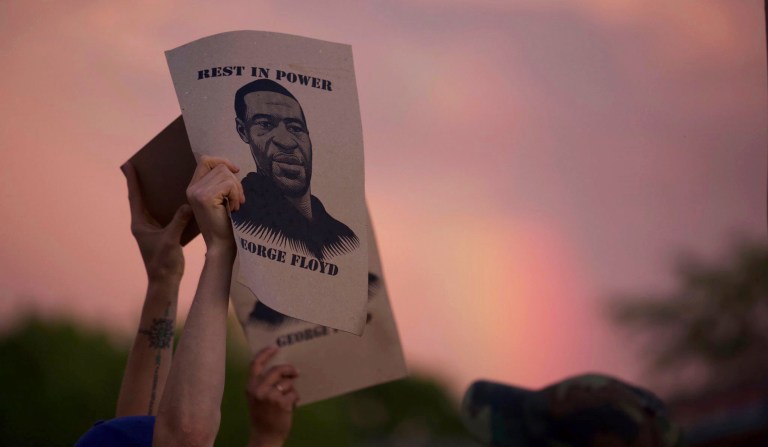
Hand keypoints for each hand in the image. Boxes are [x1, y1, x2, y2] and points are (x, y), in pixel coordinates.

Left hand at [122, 161, 192, 280]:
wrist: (164, 282)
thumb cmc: (163, 263)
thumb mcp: (171, 240)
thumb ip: (178, 221)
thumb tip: (188, 204)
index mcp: (140, 224)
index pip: (135, 197)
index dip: (132, 180)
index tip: (128, 164)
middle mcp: (143, 224)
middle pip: (141, 198)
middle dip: (141, 182)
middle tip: (143, 166)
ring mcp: (152, 229)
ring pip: (152, 206)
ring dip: (154, 193)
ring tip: (159, 178)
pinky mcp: (161, 234)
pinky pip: (163, 214)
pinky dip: (167, 205)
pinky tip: (176, 199)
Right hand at [185, 156, 243, 251]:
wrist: (221, 245)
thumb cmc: (225, 223)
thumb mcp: (220, 199)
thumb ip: (220, 183)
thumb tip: (233, 168)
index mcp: (194, 187)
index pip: (205, 160)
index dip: (222, 161)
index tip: (236, 170)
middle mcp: (192, 188)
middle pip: (220, 167)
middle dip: (235, 181)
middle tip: (239, 199)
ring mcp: (197, 192)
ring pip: (225, 174)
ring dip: (237, 189)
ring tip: (236, 205)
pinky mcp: (205, 197)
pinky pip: (228, 185)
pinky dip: (236, 195)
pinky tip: (234, 208)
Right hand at [246, 346, 299, 446]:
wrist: (265, 436)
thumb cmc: (262, 415)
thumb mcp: (257, 397)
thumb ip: (264, 383)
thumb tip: (284, 369)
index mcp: (250, 387)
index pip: (255, 364)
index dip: (265, 353)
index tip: (275, 347)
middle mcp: (258, 390)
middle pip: (277, 370)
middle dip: (289, 369)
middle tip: (296, 372)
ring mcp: (270, 396)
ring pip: (287, 383)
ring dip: (292, 389)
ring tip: (289, 399)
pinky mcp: (281, 403)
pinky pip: (294, 393)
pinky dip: (295, 399)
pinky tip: (292, 406)